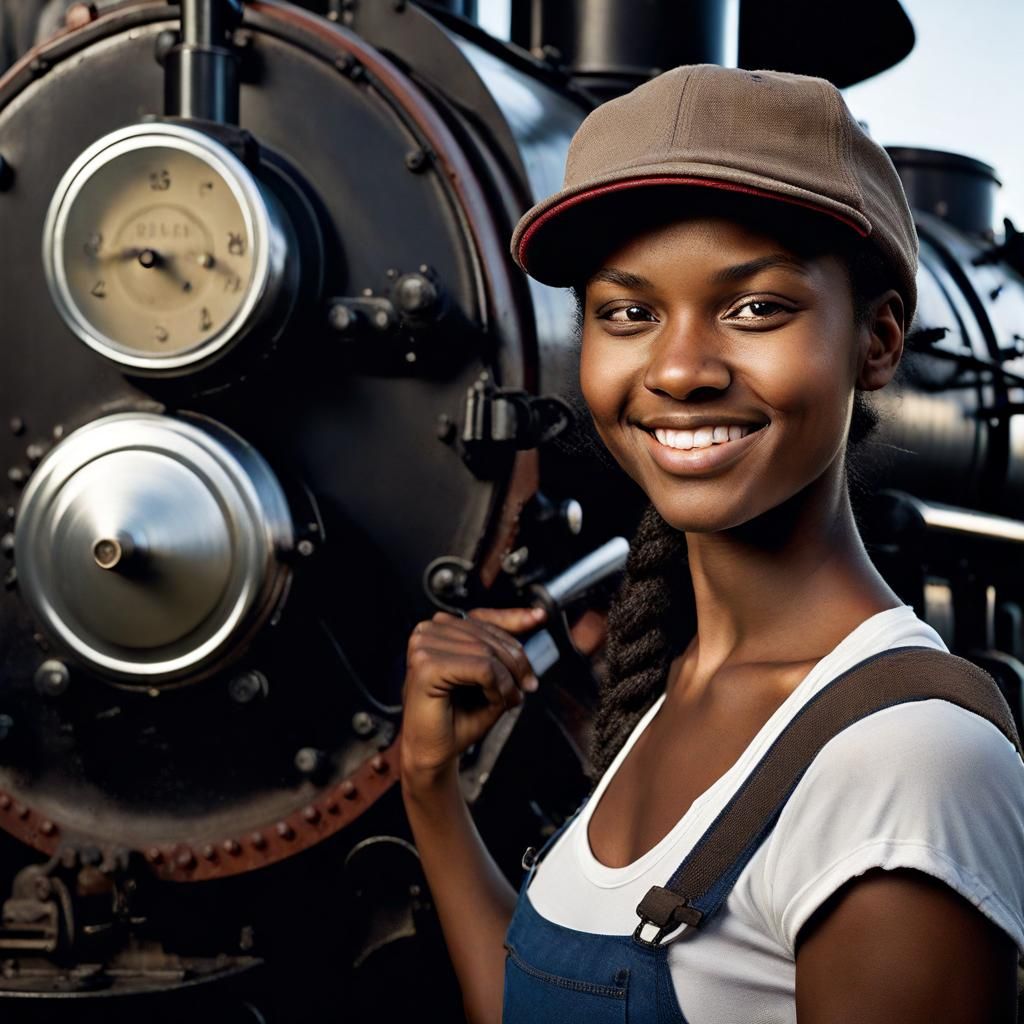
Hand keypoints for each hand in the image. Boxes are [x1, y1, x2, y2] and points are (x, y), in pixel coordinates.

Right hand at [400, 606, 546, 782]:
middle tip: (524, 689)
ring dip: (506, 682)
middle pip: (489, 637)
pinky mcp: (426, 665)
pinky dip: (497, 688)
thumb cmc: (456, 719)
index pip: (483, 616)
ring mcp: (424, 646)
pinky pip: (482, 669)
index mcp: (440, 629)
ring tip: (505, 701)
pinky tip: (494, 702)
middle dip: (516, 665)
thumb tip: (534, 618)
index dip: (514, 617)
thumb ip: (505, 649)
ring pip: (488, 653)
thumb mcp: (490, 676)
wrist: (434, 752)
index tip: (539, 617)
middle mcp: (429, 631)